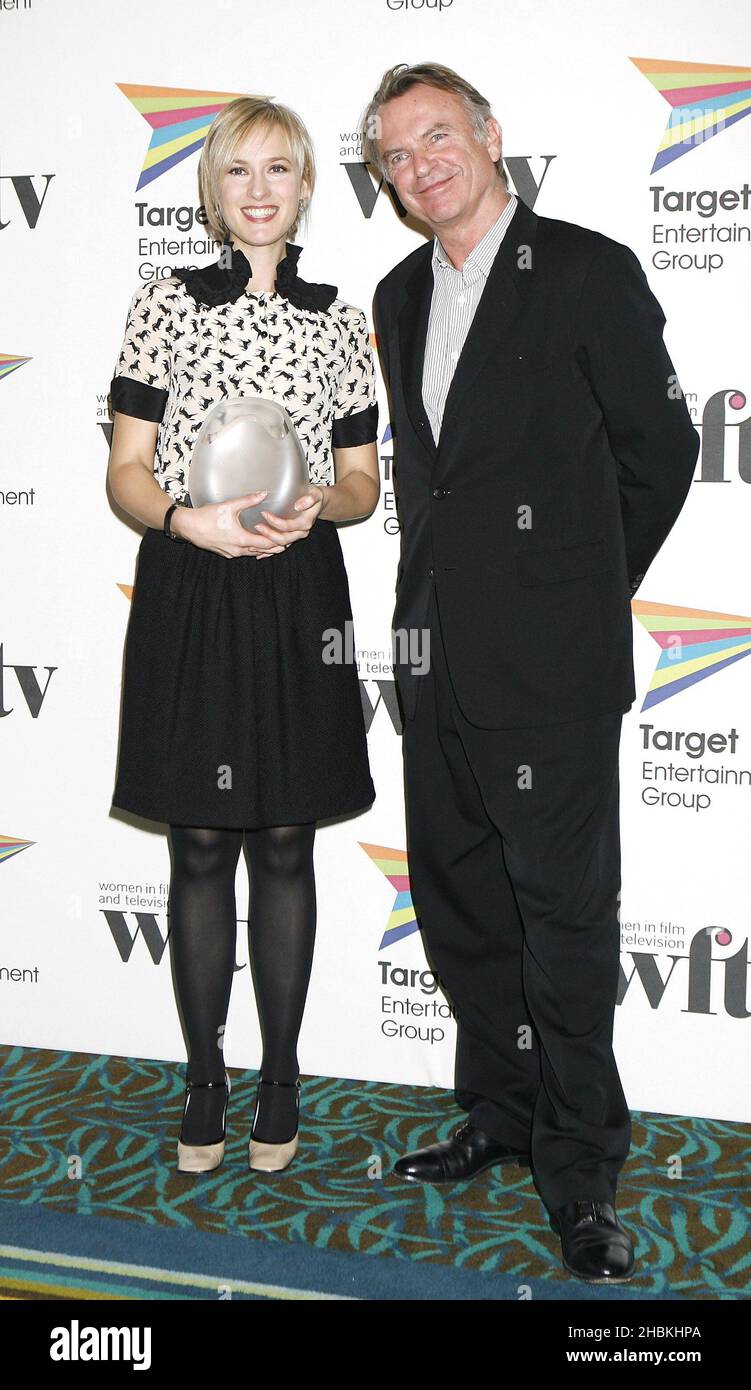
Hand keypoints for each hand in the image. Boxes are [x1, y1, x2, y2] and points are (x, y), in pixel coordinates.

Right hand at [171, 491, 288, 557]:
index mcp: (241, 540)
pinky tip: (255, 543)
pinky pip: (243, 554)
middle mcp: (238, 550)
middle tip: (285, 539)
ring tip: (274, 541)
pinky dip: (252, 549)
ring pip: (253, 554)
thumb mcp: (229, 506)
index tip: (285, 533)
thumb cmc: (206, 517)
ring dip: (263, 548)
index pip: (267, 543)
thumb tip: (263, 493)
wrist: (188, 527)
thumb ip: (248, 500)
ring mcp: (231, 553)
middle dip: (274, 545)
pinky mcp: (226, 553)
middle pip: (262, 551)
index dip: (277, 539)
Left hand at [251, 486, 325, 558]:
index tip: (264, 513)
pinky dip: (269, 552)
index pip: (288, 526)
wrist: (318, 504)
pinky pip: (280, 548)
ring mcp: (296, 537)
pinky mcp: (291, 538)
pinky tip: (259, 554)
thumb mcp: (315, 494)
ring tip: (253, 543)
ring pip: (281, 546)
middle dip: (269, 534)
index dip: (275, 522)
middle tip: (257, 526)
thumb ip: (309, 499)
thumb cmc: (314, 497)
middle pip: (283, 539)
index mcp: (305, 523)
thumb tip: (298, 505)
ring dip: (267, 546)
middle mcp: (301, 532)